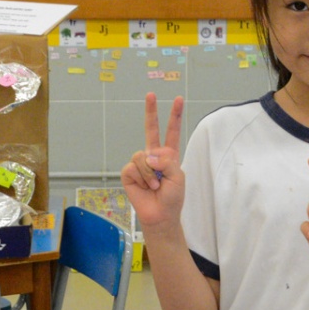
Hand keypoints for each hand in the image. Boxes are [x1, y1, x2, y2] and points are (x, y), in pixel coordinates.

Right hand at [120, 93, 185, 234]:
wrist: (160, 215)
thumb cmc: (172, 198)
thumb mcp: (178, 176)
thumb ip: (167, 161)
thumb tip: (148, 155)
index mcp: (168, 155)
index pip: (171, 132)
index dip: (175, 116)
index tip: (179, 99)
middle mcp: (153, 156)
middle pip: (150, 129)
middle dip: (151, 111)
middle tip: (151, 94)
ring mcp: (140, 163)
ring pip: (142, 156)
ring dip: (150, 173)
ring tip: (155, 185)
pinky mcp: (129, 173)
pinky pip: (133, 167)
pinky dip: (142, 178)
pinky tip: (146, 187)